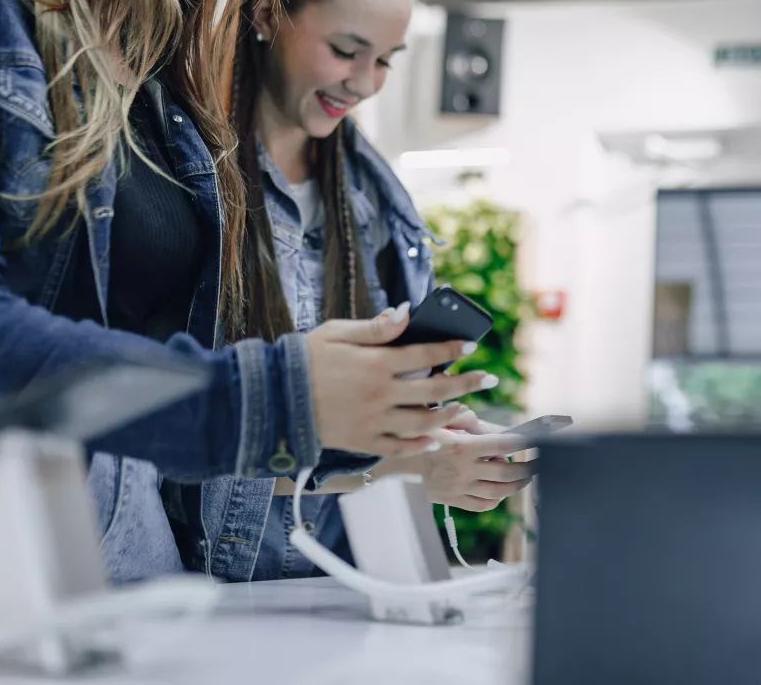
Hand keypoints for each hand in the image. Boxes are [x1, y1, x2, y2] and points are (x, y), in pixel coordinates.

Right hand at [306, 303, 497, 458]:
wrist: (272, 399)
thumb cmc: (304, 359)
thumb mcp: (336, 333)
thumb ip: (374, 327)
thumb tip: (406, 312)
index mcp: (375, 363)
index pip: (424, 355)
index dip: (450, 350)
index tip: (469, 346)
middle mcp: (379, 394)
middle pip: (434, 391)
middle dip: (466, 383)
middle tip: (488, 379)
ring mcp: (373, 421)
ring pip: (422, 422)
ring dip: (449, 415)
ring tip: (465, 408)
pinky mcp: (362, 441)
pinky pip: (400, 447)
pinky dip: (421, 445)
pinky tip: (436, 439)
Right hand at [397, 429, 533, 510]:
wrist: (404, 456)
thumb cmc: (431, 433)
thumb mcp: (445, 419)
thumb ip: (469, 420)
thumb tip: (494, 426)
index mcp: (463, 446)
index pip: (502, 445)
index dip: (523, 443)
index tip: (539, 441)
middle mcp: (462, 469)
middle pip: (506, 473)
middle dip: (528, 469)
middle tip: (540, 463)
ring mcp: (458, 487)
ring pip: (497, 492)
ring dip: (516, 485)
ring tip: (526, 477)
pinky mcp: (452, 500)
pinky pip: (481, 505)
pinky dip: (496, 499)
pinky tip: (503, 491)